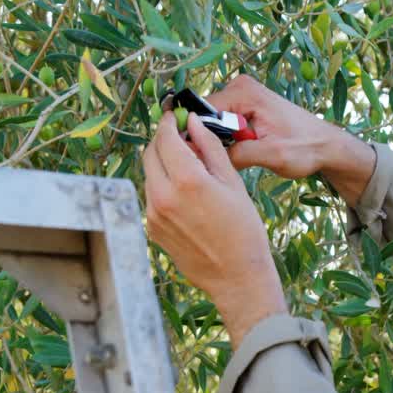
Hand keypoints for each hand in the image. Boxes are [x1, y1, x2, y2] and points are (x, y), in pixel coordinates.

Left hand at [143, 110, 285, 347]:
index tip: (175, 115)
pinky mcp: (151, 229)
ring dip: (163, 164)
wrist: (236, 276)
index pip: (166, 138)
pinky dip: (163, 186)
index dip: (169, 122)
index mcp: (187, 180)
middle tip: (181, 137)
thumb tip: (194, 123)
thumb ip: (209, 148)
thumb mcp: (232, 183)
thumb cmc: (243, 230)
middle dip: (163, 140)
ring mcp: (153, 214)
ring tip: (189, 169)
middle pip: (150, 153)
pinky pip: (152, 196)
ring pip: (149, 174)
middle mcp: (163, 195)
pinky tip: (186, 195)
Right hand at [205, 74, 342, 177]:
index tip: (196, 158)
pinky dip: (226, 139)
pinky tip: (238, 153)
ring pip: (211, 121)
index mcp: (244, 92)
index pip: (200, 111)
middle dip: (206, 139)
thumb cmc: (305, 148)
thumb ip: (238, 154)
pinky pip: (222, 123)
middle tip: (218, 163)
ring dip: (217, 141)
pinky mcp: (245, 106)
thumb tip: (205, 157)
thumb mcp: (272, 155)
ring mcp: (242, 95)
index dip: (194, 135)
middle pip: (203, 115)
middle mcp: (239, 87)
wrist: (326, 145)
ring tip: (233, 158)